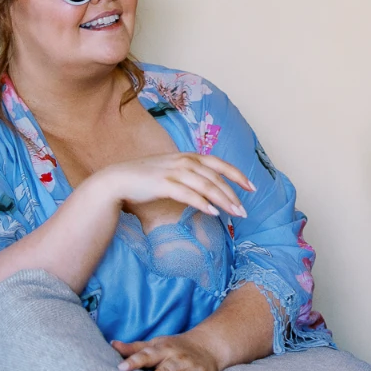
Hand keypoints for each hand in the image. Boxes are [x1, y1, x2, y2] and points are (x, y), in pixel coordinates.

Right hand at [91, 153, 252, 220]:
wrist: (117, 179)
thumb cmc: (147, 177)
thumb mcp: (173, 170)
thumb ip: (191, 174)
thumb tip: (209, 188)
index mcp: (189, 156)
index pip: (220, 164)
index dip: (238, 175)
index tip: (252, 187)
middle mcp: (185, 161)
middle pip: (216, 178)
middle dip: (233, 195)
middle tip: (244, 211)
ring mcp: (174, 172)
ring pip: (206, 186)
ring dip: (223, 201)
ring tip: (235, 214)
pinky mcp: (164, 184)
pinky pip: (189, 194)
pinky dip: (203, 203)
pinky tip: (213, 213)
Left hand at [113, 331, 221, 370]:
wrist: (210, 343)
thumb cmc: (175, 347)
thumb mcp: (157, 344)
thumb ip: (135, 348)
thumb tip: (112, 345)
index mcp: (164, 350)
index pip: (147, 355)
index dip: (134, 361)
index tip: (121, 368)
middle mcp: (179, 359)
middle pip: (167, 369)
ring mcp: (193, 369)